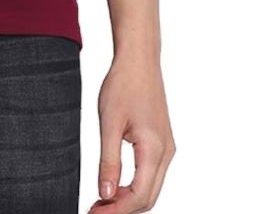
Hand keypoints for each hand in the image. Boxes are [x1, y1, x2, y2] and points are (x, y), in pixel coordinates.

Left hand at [89, 53, 174, 212]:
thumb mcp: (110, 122)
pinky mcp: (161, 142)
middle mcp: (166, 153)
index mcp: (154, 149)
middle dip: (121, 209)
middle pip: (148, 198)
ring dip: (127, 199)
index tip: (93, 213)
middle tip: (93, 210)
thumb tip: (105, 193)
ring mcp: (166, 148)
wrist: (139, 60)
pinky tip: (114, 183)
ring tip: (100, 200)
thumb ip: (109, 160)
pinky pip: (151, 175)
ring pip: (150, 188)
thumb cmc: (123, 85)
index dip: (116, 210)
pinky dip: (134, 186)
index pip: (138, 196)